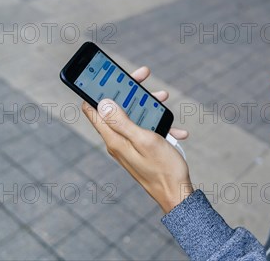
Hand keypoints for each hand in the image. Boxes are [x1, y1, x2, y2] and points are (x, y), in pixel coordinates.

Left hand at [81, 66, 192, 213]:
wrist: (177, 196)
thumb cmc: (163, 169)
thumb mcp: (144, 140)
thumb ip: (122, 121)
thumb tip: (101, 102)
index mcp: (114, 138)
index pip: (92, 108)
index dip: (96, 88)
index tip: (107, 74)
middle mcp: (117, 141)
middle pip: (115, 108)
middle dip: (129, 90)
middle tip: (143, 75)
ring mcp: (129, 146)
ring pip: (134, 117)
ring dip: (148, 106)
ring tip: (164, 98)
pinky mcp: (141, 150)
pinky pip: (148, 131)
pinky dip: (160, 126)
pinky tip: (177, 130)